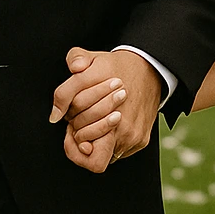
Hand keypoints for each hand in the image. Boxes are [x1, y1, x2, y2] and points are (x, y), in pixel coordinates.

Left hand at [51, 48, 161, 173]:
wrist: (150, 70)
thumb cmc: (117, 67)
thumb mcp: (94, 58)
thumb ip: (76, 59)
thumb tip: (71, 75)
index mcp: (106, 99)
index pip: (76, 128)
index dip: (66, 126)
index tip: (65, 120)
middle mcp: (119, 120)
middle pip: (85, 142)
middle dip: (76, 133)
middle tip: (76, 123)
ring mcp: (131, 133)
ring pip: (101, 154)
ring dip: (92, 142)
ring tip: (90, 126)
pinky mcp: (140, 140)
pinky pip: (116, 155)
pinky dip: (107, 145)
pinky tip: (105, 129)